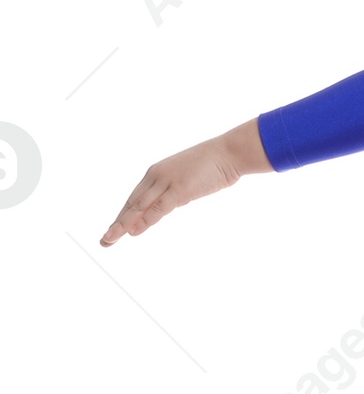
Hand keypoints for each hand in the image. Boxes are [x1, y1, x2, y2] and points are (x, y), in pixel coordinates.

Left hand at [100, 119, 269, 246]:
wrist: (228, 153)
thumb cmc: (212, 164)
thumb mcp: (188, 181)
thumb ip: (176, 193)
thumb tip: (169, 205)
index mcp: (156, 173)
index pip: (135, 198)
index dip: (123, 215)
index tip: (114, 229)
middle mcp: (156, 176)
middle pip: (131, 204)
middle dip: (117, 223)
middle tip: (104, 240)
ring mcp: (166, 182)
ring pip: (139, 207)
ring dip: (123, 224)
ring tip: (110, 239)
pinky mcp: (180, 189)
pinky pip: (158, 208)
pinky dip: (144, 220)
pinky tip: (133, 232)